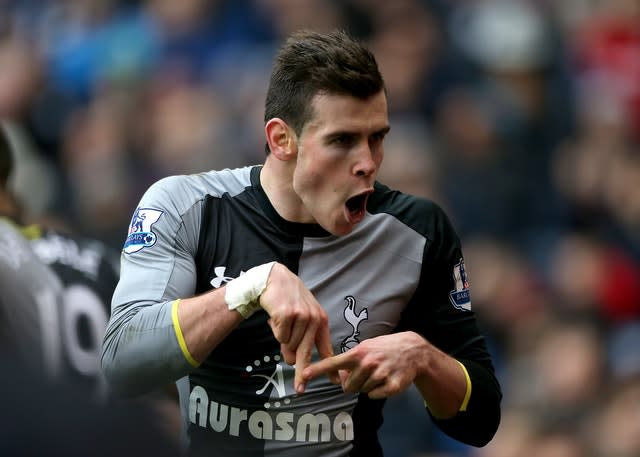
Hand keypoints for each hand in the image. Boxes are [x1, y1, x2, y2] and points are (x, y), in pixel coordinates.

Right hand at [258, 263, 337, 392]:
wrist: (276, 279)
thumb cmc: (289, 302)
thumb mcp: (301, 319)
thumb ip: (299, 340)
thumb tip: (293, 362)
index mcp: (321, 320)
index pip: (326, 347)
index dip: (329, 366)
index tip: (335, 381)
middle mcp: (313, 319)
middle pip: (306, 352)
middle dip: (303, 373)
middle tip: (300, 389)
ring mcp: (301, 316)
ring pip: (289, 345)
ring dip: (282, 339)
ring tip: (282, 322)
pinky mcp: (287, 315)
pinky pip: (279, 336)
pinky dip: (275, 330)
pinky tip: (276, 317)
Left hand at [301, 332, 426, 398]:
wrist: (412, 350)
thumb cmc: (384, 348)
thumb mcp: (366, 347)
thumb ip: (350, 360)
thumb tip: (339, 377)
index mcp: (358, 353)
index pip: (333, 363)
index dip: (318, 370)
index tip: (304, 375)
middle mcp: (367, 363)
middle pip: (347, 386)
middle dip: (352, 383)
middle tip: (364, 374)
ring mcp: (380, 375)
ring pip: (362, 391)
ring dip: (367, 385)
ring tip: (378, 372)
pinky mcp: (391, 386)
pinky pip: (374, 396)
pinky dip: (377, 391)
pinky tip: (385, 379)